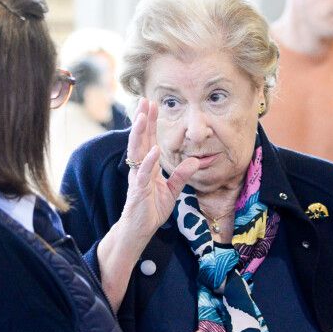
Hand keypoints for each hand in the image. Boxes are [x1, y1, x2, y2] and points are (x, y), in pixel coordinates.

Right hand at [119, 99, 199, 242]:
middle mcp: (140, 168)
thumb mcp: (172, 190)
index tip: (152, 104)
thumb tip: (195, 160)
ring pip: (137, 152)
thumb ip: (181, 175)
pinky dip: (149, 161)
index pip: (148, 140)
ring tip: (143, 117)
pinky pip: (144, 174)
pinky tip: (154, 150)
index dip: (150, 122)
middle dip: (142, 120)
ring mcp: (138, 178)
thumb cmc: (151, 210)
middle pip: (140, 140)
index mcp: (147, 166)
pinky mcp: (139, 191)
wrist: (139, 231)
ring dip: (140, 134)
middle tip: (144, 100)